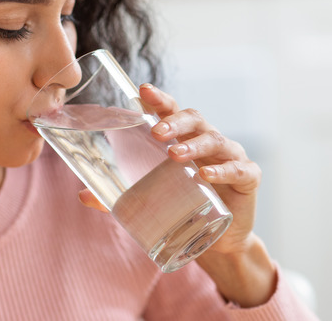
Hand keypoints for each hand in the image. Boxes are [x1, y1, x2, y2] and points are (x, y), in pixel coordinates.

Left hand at [78, 83, 261, 255]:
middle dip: (175, 121)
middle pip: (195, 119)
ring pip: (216, 140)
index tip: (143, 90)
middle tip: (156, 132)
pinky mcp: (248, 178)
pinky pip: (239, 169)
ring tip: (175, 155)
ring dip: (195, 145)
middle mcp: (208, 142)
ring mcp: (230, 157)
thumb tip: (82, 195)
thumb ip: (118, 197)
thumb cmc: (184, 207)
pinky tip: (207, 177)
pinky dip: (224, 171)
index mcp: (184, 139)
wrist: (218, 241)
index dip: (159, 99)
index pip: (172, 111)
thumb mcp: (151, 199)